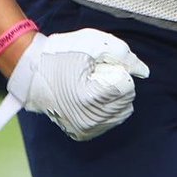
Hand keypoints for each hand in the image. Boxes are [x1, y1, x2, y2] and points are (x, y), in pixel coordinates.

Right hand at [0, 28, 149, 139]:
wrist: (31, 71)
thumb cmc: (61, 53)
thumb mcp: (92, 43)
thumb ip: (123, 55)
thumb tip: (144, 72)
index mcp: (89, 97)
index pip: (126, 85)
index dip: (115, 69)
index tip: (96, 66)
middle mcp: (88, 118)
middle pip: (127, 98)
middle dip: (116, 81)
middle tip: (93, 74)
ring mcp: (85, 128)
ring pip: (123, 111)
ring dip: (114, 95)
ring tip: (91, 85)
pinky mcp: (83, 132)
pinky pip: (111, 120)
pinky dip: (109, 107)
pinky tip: (92, 97)